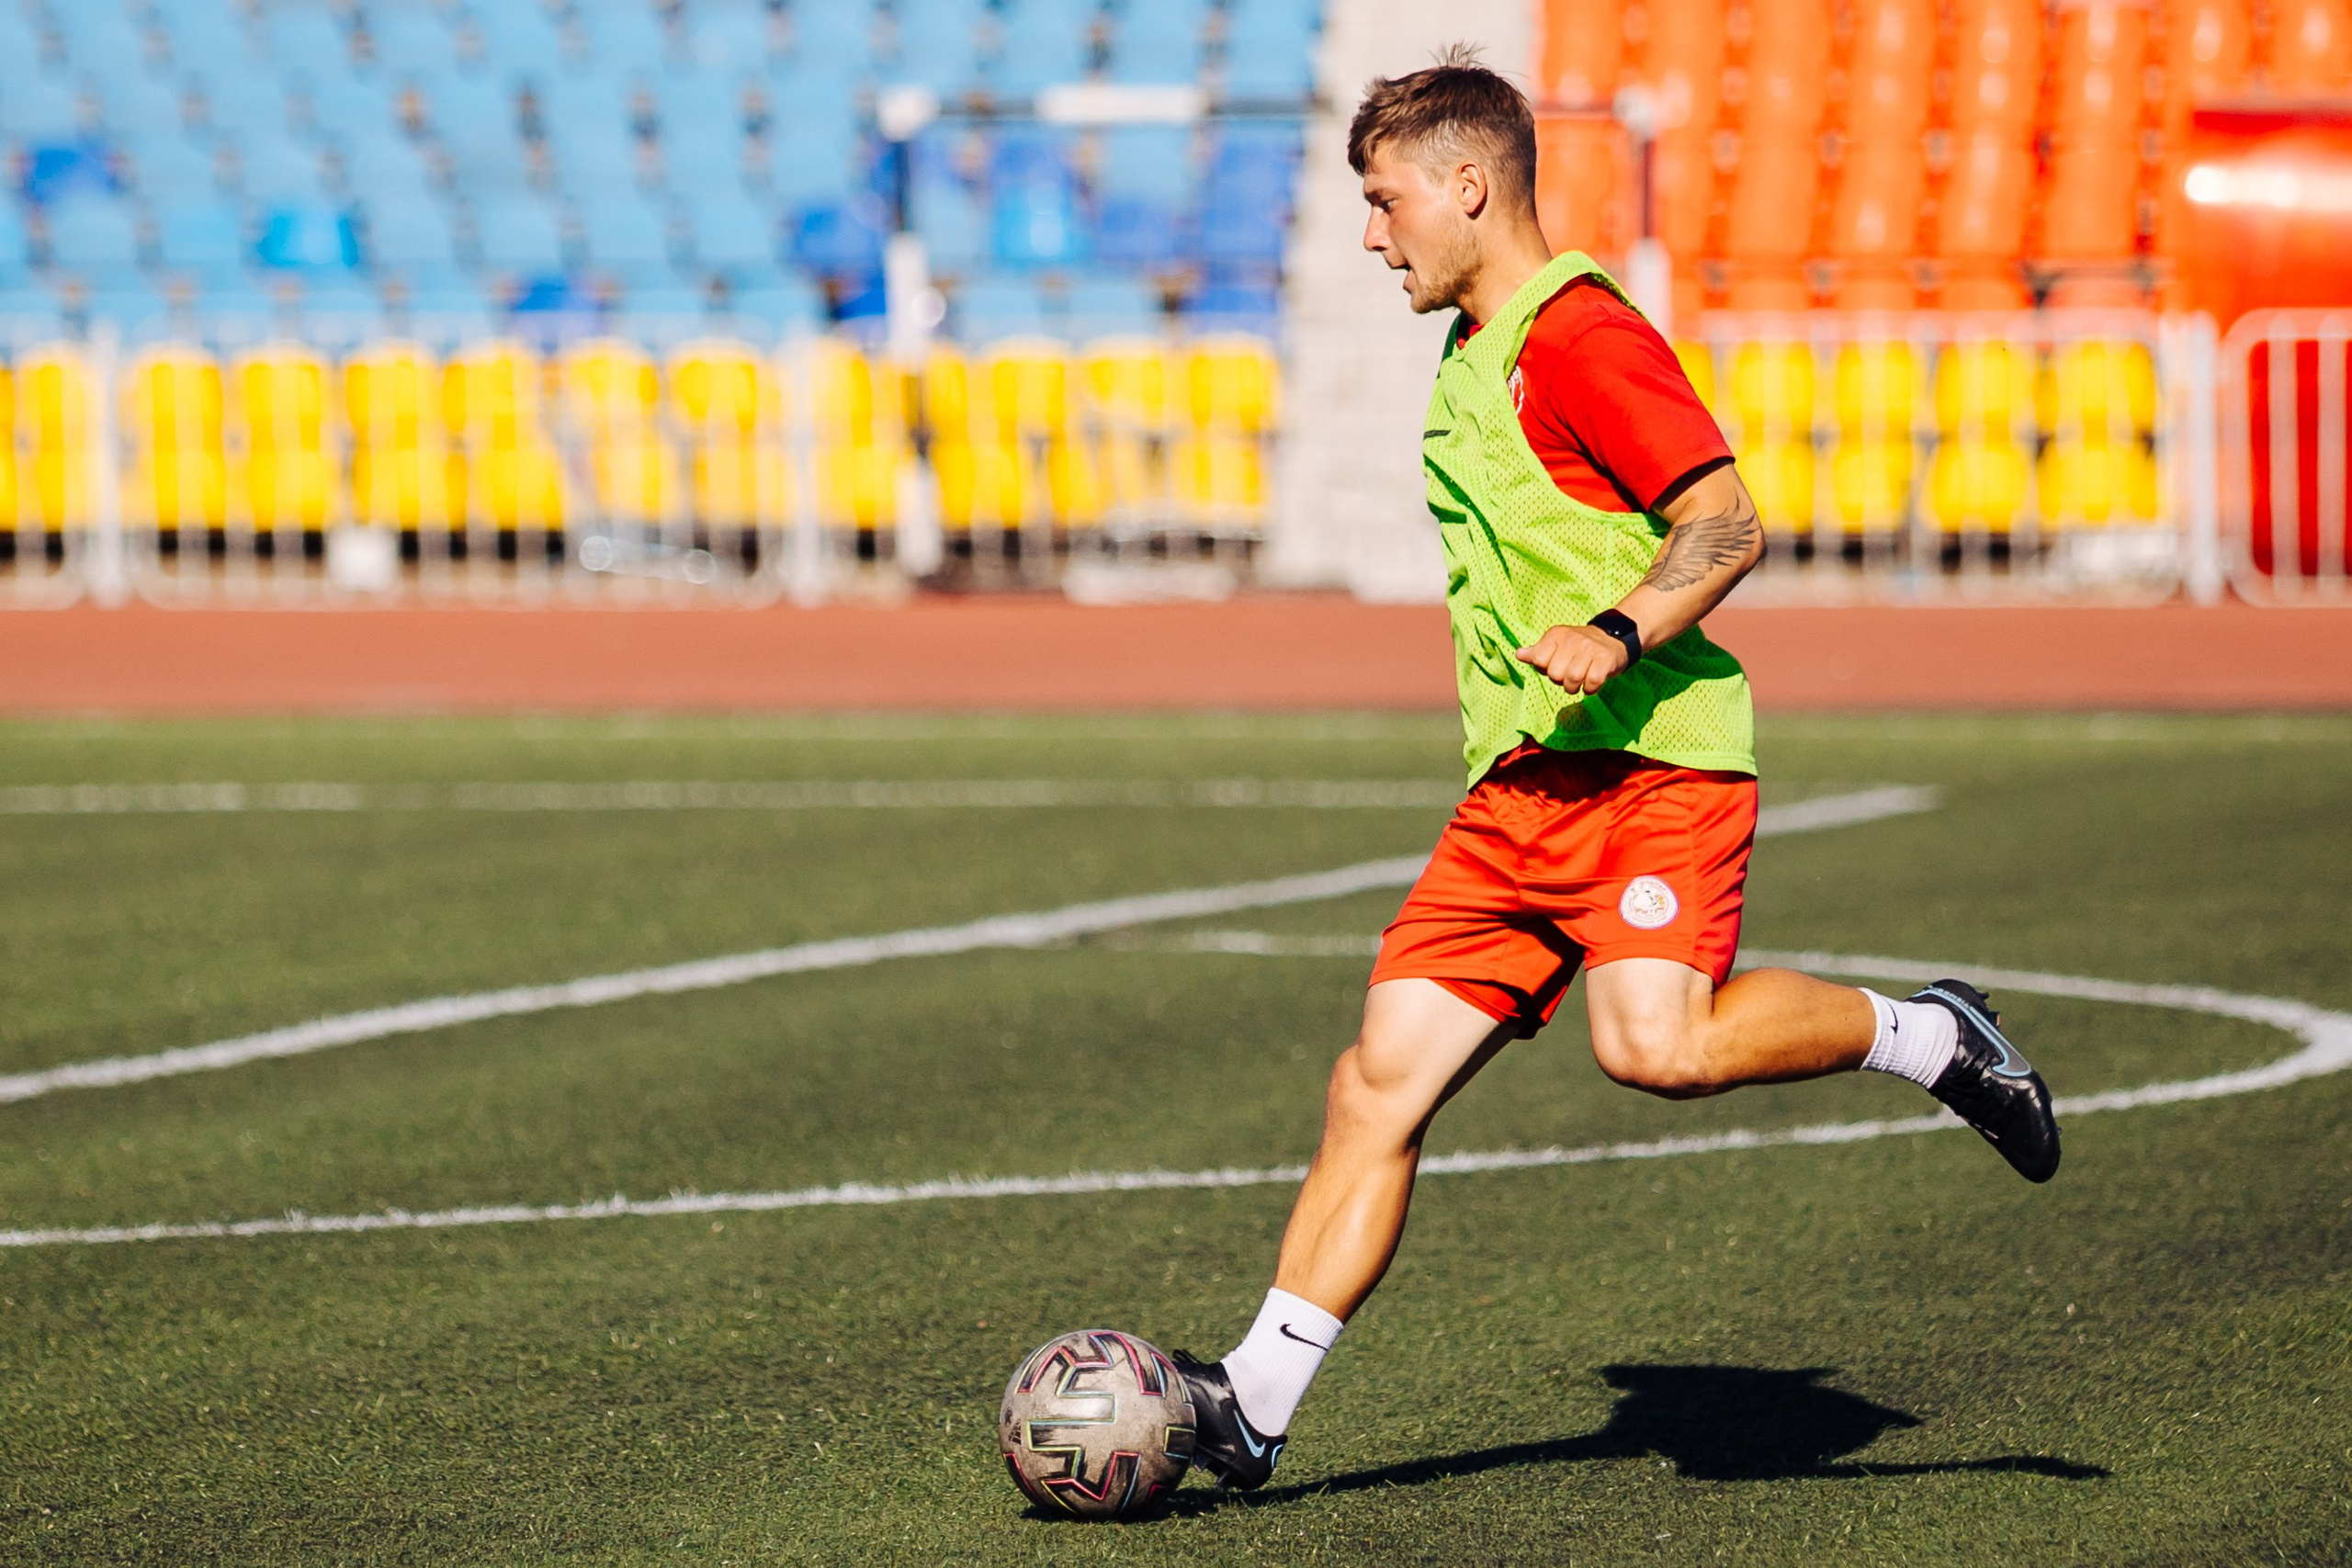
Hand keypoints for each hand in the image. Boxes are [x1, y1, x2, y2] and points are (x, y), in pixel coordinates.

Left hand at [1513, 624, 1628, 694]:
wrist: (1613, 639)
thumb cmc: (1578, 648)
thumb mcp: (1555, 645)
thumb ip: (1537, 652)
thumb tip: (1519, 654)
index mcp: (1556, 634)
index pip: (1538, 660)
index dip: (1545, 669)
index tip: (1555, 665)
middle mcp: (1572, 638)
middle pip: (1554, 674)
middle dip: (1560, 680)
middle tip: (1569, 674)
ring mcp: (1590, 648)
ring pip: (1572, 679)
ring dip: (1574, 687)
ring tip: (1579, 681)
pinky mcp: (1605, 659)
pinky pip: (1592, 683)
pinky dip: (1590, 689)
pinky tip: (1591, 684)